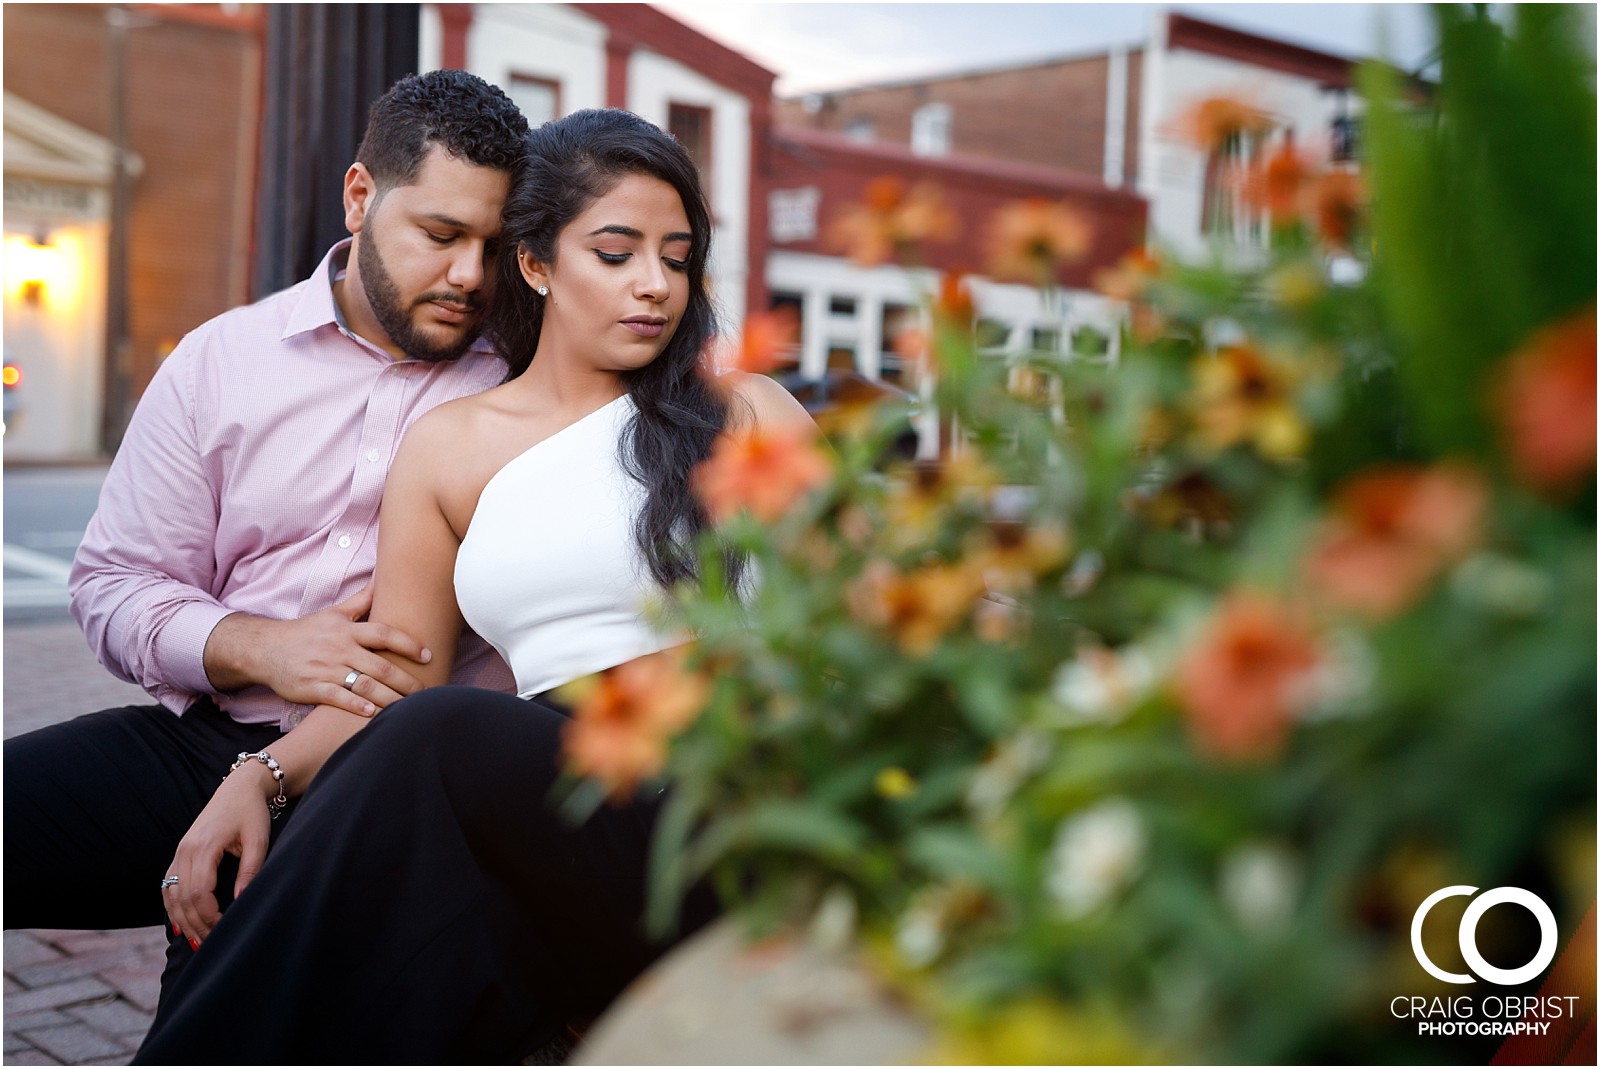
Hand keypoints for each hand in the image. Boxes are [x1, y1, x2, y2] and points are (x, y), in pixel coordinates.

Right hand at [162, 765, 273, 945]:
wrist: (239, 788)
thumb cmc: (251, 812)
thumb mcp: (258, 839)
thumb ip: (250, 870)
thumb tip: (241, 900)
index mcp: (203, 847)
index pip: (198, 893)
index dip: (209, 917)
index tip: (224, 930)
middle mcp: (185, 850)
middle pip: (183, 898)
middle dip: (196, 925)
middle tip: (211, 945)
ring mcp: (179, 852)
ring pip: (171, 894)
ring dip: (183, 920)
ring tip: (197, 942)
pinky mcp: (180, 853)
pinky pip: (168, 885)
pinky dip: (172, 907)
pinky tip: (180, 924)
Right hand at [203, 586, 432, 717]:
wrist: (265, 649)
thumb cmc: (306, 632)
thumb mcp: (333, 613)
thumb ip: (361, 600)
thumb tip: (382, 578)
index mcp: (346, 630)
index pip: (384, 633)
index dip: (408, 643)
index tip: (428, 655)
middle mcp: (339, 649)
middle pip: (380, 665)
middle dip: (406, 680)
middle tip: (426, 691)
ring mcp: (326, 669)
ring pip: (364, 685)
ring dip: (389, 698)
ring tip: (408, 708)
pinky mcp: (312, 688)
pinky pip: (338, 698)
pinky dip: (357, 706)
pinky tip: (373, 713)